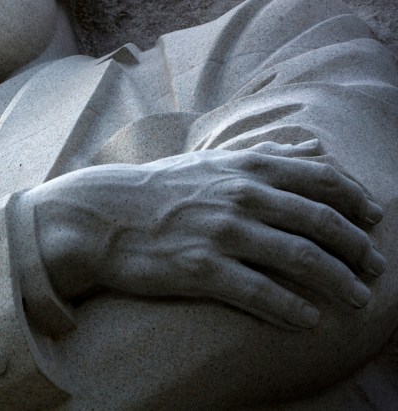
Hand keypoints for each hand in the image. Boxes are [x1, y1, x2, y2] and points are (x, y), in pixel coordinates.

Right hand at [20, 140, 385, 329]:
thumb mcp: (209, 162)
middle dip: (357, 248)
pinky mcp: (200, 269)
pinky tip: (309, 320)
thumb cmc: (157, 190)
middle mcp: (238, 196)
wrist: (99, 218)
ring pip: (300, 258)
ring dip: (338, 282)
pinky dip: (291, 308)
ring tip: (356, 300)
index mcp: (243, 167)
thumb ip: (264, 155)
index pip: (320, 179)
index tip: (375, 220)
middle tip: (375, 268)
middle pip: (320, 221)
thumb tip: (313, 147)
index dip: (356, 200)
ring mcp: (220, 232)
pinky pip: (259, 292)